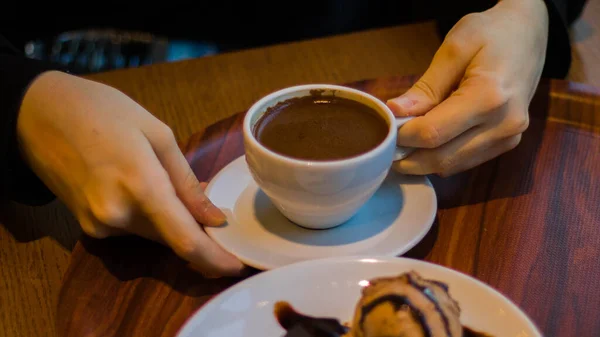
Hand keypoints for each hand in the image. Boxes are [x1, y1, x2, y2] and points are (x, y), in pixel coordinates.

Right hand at [17, 71, 243, 276]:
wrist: (39, 114)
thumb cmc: (102, 111)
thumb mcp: (157, 134)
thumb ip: (186, 182)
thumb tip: (213, 218)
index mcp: (139, 185)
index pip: (185, 240)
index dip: (215, 259)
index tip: (236, 265)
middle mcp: (116, 215)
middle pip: (172, 238)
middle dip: (195, 228)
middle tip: (206, 200)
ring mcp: (98, 224)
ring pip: (153, 234)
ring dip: (170, 219)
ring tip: (165, 179)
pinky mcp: (89, 226)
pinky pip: (132, 229)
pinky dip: (148, 216)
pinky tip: (142, 186)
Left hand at [387, 0, 547, 175]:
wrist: (528, 34)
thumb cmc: (490, 33)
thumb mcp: (454, 49)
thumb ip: (425, 87)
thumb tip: (395, 112)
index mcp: (490, 96)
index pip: (433, 133)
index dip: (403, 137)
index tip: (386, 128)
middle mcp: (505, 124)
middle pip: (442, 157)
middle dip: (409, 155)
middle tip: (386, 145)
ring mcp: (510, 137)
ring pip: (452, 165)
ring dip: (423, 160)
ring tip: (404, 144)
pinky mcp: (508, 143)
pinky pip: (465, 162)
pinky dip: (441, 157)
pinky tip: (427, 143)